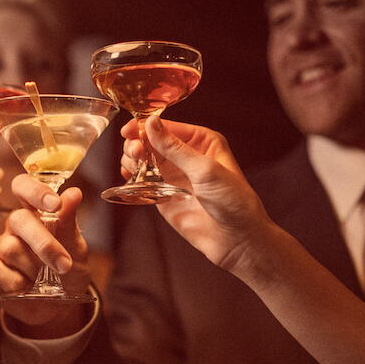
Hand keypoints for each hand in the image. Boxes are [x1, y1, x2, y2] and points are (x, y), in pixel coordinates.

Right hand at [0, 174, 91, 328]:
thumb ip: (69, 222)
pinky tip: (24, 287)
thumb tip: (74, 193)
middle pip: (18, 219)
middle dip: (43, 243)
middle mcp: (14, 226)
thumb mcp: (76, 248)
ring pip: (10, 248)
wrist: (58, 307)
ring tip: (44, 280)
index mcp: (35, 212)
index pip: (23, 186)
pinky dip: (15, 282)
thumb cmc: (66, 272)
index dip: (35, 190)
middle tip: (65, 264)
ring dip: (34, 269)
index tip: (54, 204)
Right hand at [124, 115, 275, 272]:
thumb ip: (174, 147)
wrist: (236, 240)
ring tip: (132, 168)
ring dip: (131, 160)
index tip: (128, 132)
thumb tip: (151, 123)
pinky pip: (141, 181)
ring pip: (141, 159)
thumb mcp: (204, 170)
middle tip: (135, 154)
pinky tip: (130, 179)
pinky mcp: (163, 194)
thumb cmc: (233, 202)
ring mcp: (173, 175)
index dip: (143, 127)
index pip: (165, 127)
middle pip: (149, 141)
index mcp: (200, 141)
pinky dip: (131, 178)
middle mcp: (185, 155)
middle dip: (136, 144)